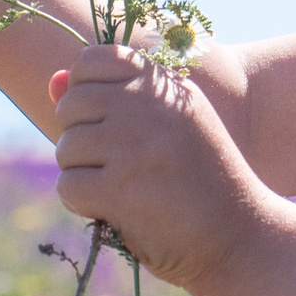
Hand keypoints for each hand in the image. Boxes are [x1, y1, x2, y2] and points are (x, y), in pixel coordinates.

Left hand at [49, 49, 268, 288]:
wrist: (241, 236)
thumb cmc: (201, 181)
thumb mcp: (169, 126)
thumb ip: (112, 99)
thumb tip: (54, 80)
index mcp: (164, 85)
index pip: (91, 60)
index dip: (85, 92)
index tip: (109, 123)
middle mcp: (150, 106)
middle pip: (70, 105)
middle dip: (81, 139)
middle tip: (116, 166)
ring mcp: (134, 145)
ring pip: (65, 148)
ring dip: (83, 174)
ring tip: (123, 189)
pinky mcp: (121, 189)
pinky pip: (68, 186)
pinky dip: (84, 204)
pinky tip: (117, 210)